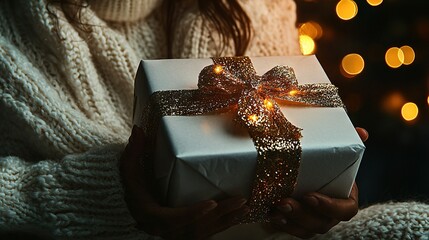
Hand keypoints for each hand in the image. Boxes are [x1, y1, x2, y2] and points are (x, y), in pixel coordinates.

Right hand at [120, 126, 249, 239]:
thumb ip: (133, 153)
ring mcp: (177, 234)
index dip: (193, 213)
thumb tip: (137, 130)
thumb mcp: (130, 172)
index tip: (211, 203)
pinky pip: (208, 232)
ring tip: (245, 206)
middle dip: (220, 215)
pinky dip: (225, 224)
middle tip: (240, 201)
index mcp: (152, 215)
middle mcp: (166, 230)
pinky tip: (240, 215)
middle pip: (197, 227)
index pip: (174, 218)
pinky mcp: (187, 233)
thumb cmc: (133, 191)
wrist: (134, 212)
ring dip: (228, 220)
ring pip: (205, 232)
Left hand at [269, 127, 368, 238]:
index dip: (330, 206)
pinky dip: (282, 224)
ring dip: (290, 221)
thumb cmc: (326, 159)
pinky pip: (293, 229)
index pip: (346, 210)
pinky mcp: (299, 223)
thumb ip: (349, 141)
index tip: (310, 196)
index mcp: (346, 196)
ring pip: (306, 229)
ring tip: (275, 209)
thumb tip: (362, 132)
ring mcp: (316, 220)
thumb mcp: (336, 149)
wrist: (308, 167)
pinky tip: (270, 215)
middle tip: (284, 202)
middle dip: (302, 214)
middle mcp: (332, 213)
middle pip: (322, 222)